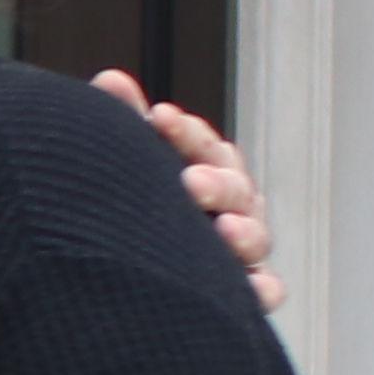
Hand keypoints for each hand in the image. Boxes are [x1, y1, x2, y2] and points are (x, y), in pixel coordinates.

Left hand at [96, 75, 282, 316]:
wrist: (121, 273)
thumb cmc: (133, 207)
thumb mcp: (128, 164)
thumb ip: (123, 123)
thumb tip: (110, 80)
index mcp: (207, 172)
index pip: (205, 147)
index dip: (187, 133)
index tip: (160, 119)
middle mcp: (230, 209)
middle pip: (236, 189)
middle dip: (217, 183)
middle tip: (189, 182)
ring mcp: (239, 252)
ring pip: (255, 237)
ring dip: (244, 232)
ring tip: (224, 230)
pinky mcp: (242, 293)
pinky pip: (262, 292)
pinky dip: (261, 290)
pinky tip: (250, 290)